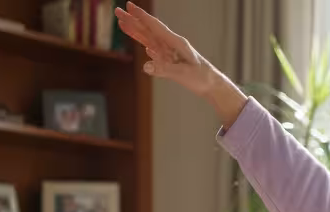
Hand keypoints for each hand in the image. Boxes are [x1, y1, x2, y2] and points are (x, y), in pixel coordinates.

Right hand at [114, 3, 247, 124]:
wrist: (212, 85)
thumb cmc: (201, 77)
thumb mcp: (183, 74)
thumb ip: (164, 69)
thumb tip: (145, 66)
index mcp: (176, 42)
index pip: (155, 27)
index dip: (142, 17)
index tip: (130, 6)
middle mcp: (172, 44)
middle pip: (148, 30)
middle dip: (133, 20)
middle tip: (117, 11)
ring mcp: (171, 52)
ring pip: (149, 39)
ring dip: (136, 31)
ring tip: (122, 23)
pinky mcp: (171, 61)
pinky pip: (156, 52)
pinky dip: (147, 47)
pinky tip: (144, 46)